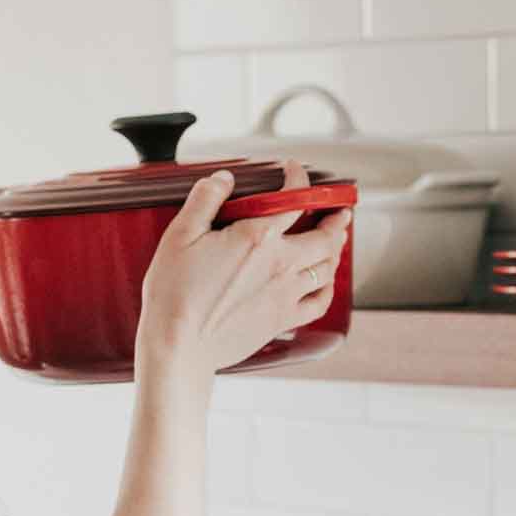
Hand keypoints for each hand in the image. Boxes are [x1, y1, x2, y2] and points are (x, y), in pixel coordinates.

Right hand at [133, 168, 343, 378]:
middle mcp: (281, 264)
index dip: (299, 179)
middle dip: (336, 218)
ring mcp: (287, 293)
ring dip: (336, 249)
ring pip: (328, 266)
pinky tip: (326, 280)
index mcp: (257, 237)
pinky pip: (321, 301)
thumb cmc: (175, 291)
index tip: (295, 171)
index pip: (294, 198)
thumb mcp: (181, 234)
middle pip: (326, 236)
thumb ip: (205, 200)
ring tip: (336, 239)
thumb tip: (223, 178)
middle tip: (340, 210)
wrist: (181, 343)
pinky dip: (329, 286)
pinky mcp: (284, 319)